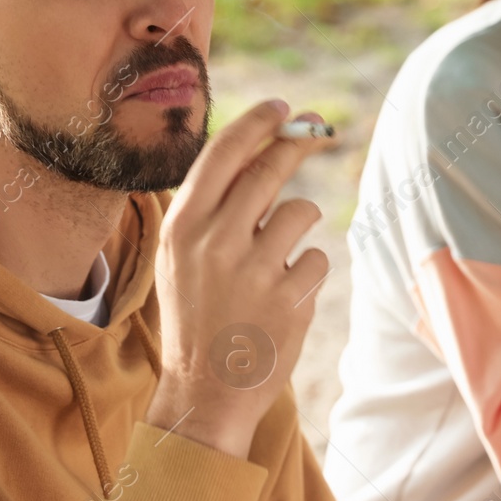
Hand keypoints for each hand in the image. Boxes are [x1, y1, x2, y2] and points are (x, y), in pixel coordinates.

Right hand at [143, 100, 335, 457]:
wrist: (202, 392)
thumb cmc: (197, 314)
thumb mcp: (182, 257)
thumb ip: (213, 209)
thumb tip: (257, 151)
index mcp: (183, 226)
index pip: (224, 155)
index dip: (257, 124)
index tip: (283, 107)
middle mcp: (216, 241)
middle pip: (270, 170)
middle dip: (298, 144)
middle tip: (318, 130)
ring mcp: (254, 270)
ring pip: (302, 212)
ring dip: (299, 227)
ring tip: (275, 262)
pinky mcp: (289, 299)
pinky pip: (316, 260)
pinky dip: (306, 274)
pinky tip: (282, 300)